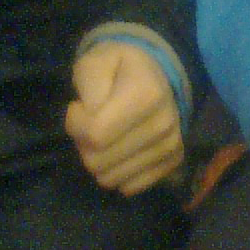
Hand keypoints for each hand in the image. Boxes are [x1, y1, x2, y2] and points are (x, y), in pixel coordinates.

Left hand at [65, 42, 183, 195]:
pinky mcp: (173, 161)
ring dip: (99, 160)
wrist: (158, 73)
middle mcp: (164, 125)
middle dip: (84, 144)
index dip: (76, 124)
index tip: (79, 107)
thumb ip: (87, 86)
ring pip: (110, 179)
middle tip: (91, 122)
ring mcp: (171, 146)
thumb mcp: (94, 62)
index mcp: (147, 95)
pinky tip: (121, 149)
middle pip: (98, 162)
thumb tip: (90, 118)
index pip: (94, 135)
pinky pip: (130, 187)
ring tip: (107, 134)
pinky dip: (118, 172)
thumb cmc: (119, 67)